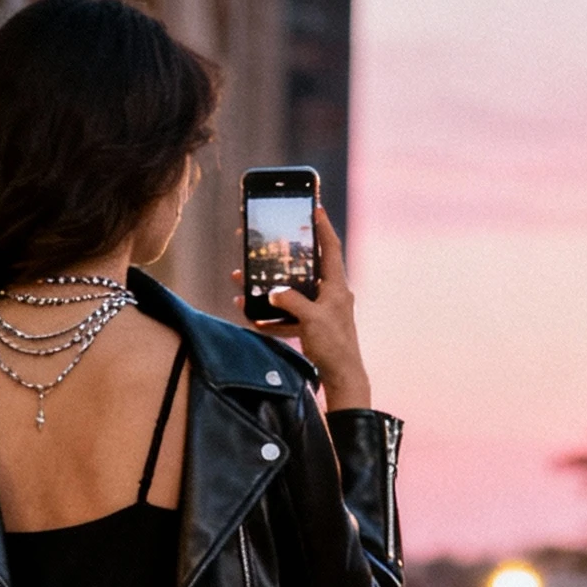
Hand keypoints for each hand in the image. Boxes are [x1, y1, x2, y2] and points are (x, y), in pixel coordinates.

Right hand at [234, 206, 371, 409]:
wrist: (342, 378)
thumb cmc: (334, 346)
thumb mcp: (311, 319)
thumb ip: (291, 301)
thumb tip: (274, 292)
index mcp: (336, 286)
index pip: (330, 248)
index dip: (322, 227)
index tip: (315, 207)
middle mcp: (330, 295)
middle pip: (303, 270)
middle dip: (281, 260)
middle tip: (264, 246)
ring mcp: (320, 312)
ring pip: (290, 294)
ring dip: (268, 290)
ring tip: (243, 282)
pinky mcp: (312, 329)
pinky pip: (288, 317)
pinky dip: (272, 317)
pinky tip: (252, 317)